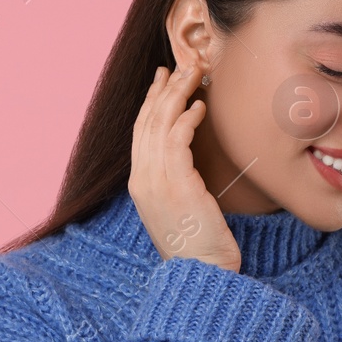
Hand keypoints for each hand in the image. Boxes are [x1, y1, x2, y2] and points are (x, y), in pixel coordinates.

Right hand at [128, 63, 243, 272]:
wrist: (202, 275)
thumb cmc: (200, 247)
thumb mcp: (182, 209)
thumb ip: (178, 182)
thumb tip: (189, 160)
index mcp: (140, 185)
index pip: (140, 133)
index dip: (150, 102)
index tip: (162, 80)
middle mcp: (142, 180)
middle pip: (147, 122)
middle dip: (162, 90)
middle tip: (179, 66)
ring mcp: (156, 183)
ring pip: (160, 126)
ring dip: (176, 95)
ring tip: (193, 75)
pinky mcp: (177, 186)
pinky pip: (177, 141)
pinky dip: (186, 119)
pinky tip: (199, 107)